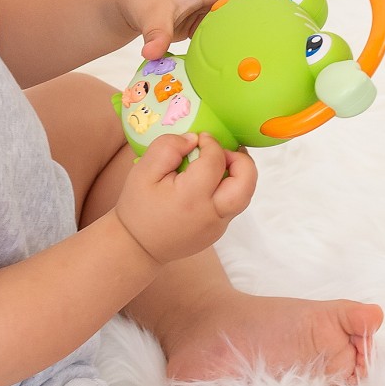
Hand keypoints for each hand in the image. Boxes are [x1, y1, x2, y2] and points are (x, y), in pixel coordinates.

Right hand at [114, 132, 256, 263]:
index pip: (215, 162)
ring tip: (221, 163)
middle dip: (241, 160)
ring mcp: (217, 226)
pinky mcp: (218, 231)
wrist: (138, 247)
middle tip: (224, 151)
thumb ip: (167, 148)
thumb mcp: (143, 172)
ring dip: (239, 174)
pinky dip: (229, 188)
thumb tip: (193, 139)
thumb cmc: (138, 208)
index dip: (211, 143)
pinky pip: (233, 205)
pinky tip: (210, 182)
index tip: (201, 138)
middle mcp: (210, 214)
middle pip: (246, 182)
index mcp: (190, 198)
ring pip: (245, 195)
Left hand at [118, 0, 287, 60]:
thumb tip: (151, 54)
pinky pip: (232, 21)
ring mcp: (212, 4)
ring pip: (244, 5)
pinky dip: (246, 27)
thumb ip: (155, 35)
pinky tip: (263, 42)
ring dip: (266, 8)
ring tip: (299, 16)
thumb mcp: (148, 16)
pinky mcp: (207, 18)